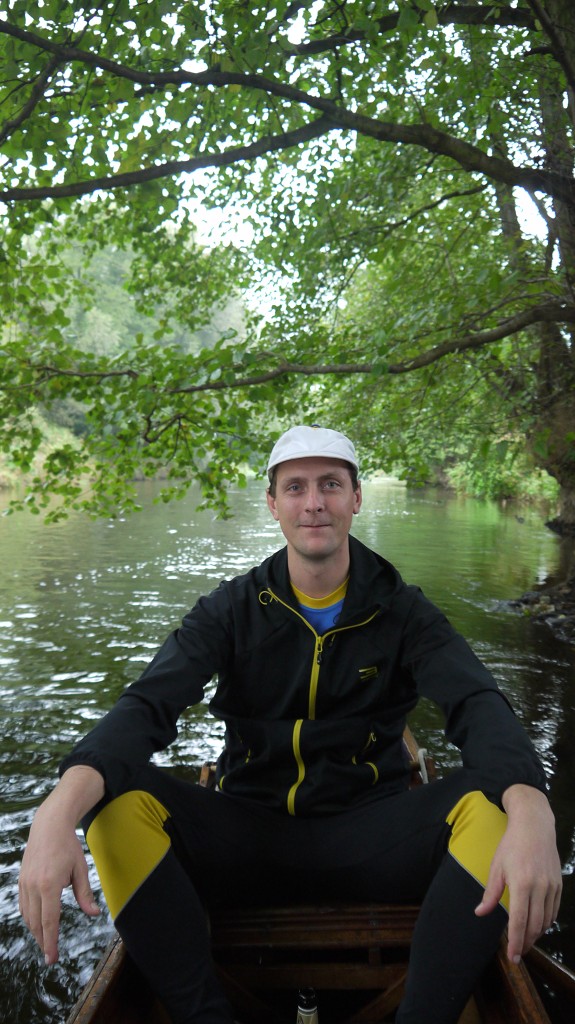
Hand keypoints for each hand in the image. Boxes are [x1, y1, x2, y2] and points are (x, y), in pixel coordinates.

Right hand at [19, 766, 104, 963]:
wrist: (48, 826)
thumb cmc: (68, 846)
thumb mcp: (80, 869)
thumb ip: (85, 894)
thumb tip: (94, 913)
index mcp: (49, 885)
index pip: (49, 921)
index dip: (50, 942)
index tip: (52, 958)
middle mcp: (33, 887)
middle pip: (36, 923)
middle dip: (43, 941)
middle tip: (50, 956)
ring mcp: (25, 883)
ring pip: (28, 916)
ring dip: (36, 930)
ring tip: (45, 941)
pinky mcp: (21, 880)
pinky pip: (24, 905)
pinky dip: (30, 917)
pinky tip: (37, 922)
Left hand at [475, 785, 561, 961]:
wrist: (534, 826)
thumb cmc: (511, 845)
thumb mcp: (496, 867)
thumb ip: (490, 893)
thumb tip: (480, 913)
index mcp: (521, 884)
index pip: (519, 921)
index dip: (515, 942)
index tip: (513, 957)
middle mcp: (539, 887)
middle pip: (534, 925)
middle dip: (525, 942)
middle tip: (517, 953)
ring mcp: (551, 887)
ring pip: (546, 921)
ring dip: (535, 934)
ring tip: (525, 940)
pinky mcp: (559, 885)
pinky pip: (554, 911)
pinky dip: (545, 922)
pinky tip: (537, 925)